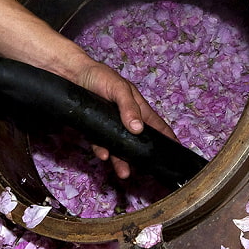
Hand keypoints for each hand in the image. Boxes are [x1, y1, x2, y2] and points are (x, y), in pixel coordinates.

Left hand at [74, 60, 176, 178]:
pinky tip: (104, 155)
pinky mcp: (94, 128)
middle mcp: (125, 118)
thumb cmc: (99, 76)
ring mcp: (110, 124)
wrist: (72, 74)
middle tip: (147, 170)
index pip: (156, 124)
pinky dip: (102, 150)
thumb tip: (138, 129)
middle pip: (137, 140)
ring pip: (118, 146)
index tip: (175, 151)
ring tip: (124, 173)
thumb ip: (129, 108)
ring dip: (121, 160)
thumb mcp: (119, 89)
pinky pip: (100, 143)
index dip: (166, 137)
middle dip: (141, 156)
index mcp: (137, 107)